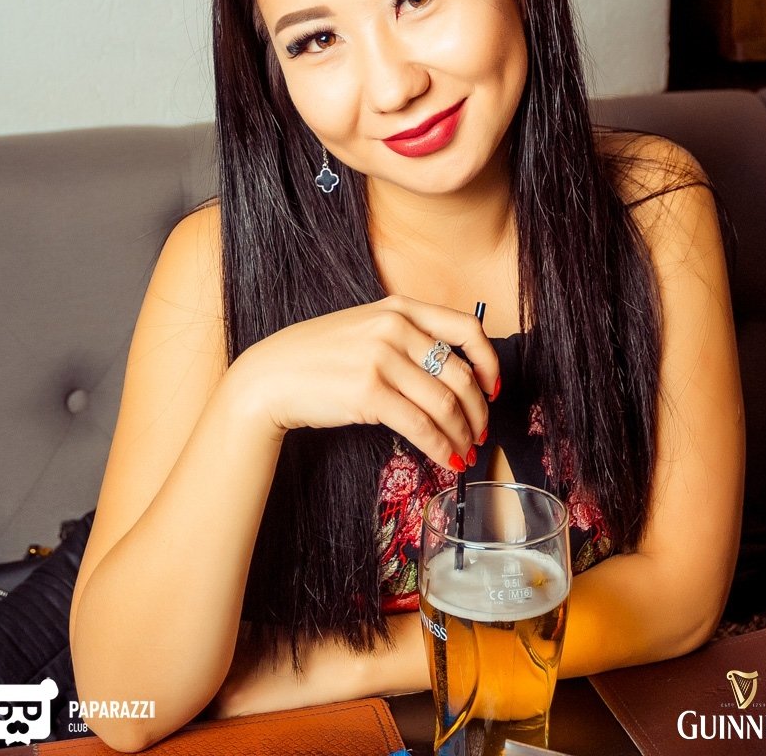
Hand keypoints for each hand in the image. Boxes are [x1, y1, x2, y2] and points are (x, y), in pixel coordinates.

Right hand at [229, 295, 498, 470]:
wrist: (272, 375)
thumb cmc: (321, 356)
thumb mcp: (367, 327)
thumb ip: (408, 337)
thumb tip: (456, 374)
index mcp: (400, 307)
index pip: (467, 328)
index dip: (489, 362)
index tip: (493, 388)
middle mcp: (395, 327)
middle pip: (461, 374)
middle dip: (478, 411)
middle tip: (480, 433)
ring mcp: (381, 358)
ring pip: (445, 403)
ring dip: (462, 434)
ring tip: (465, 451)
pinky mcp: (369, 392)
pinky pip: (420, 424)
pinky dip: (440, 446)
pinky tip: (446, 459)